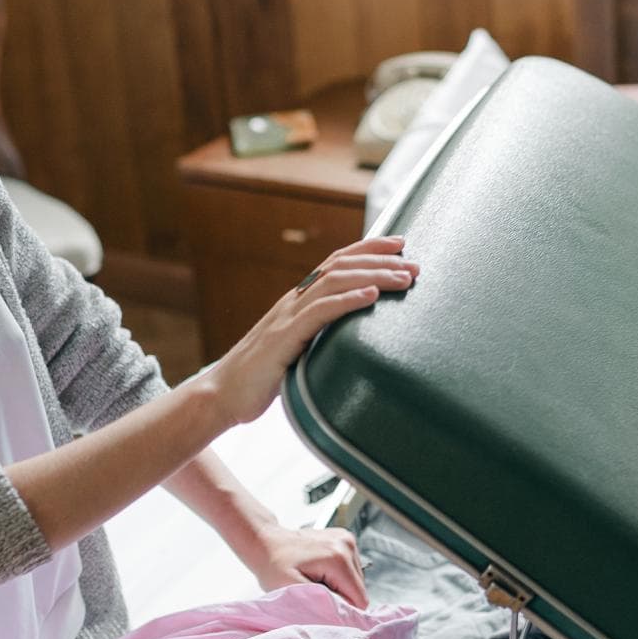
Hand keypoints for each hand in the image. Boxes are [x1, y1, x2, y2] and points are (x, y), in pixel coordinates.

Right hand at [204, 234, 417, 427]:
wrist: (223, 394)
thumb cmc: (261, 376)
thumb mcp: (297, 349)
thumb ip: (319, 336)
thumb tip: (351, 337)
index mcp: (297, 301)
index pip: (336, 263)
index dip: (367, 249)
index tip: (399, 244)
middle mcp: (293, 302)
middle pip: (340, 267)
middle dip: (380, 261)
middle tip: (414, 265)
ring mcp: (287, 317)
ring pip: (335, 283)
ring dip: (373, 276)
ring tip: (403, 278)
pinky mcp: (284, 339)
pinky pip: (320, 313)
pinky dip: (348, 301)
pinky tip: (372, 296)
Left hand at [243, 524, 368, 608]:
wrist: (266, 542)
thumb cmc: (273, 565)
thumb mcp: (293, 590)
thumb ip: (322, 603)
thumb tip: (346, 614)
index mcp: (338, 558)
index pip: (359, 599)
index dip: (342, 609)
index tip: (321, 605)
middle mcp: (347, 544)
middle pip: (359, 589)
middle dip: (339, 595)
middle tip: (314, 590)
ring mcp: (347, 539)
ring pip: (356, 580)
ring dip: (338, 585)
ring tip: (315, 579)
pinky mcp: (344, 539)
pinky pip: (350, 569)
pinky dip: (336, 575)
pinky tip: (319, 570)